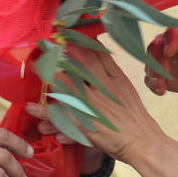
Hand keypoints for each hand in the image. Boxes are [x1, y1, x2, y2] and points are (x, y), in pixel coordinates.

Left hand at [26, 47, 162, 163]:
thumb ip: (111, 70)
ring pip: (69, 88)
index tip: (66, 33)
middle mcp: (104, 90)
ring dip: (51, 77)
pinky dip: (46, 113)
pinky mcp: (87, 126)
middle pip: (82, 67)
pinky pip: (63, 118)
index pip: (97, 56)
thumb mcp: (126, 88)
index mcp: (115, 80)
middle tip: (46, 43)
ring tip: (34, 68)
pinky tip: (33, 108)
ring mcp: (94, 107)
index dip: (80, 44)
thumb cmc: (134, 117)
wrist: (144, 143)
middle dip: (63, 53)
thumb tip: (99, 48)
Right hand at [143, 28, 177, 96]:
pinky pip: (150, 78)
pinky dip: (153, 84)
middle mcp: (168, 43)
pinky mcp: (159, 74)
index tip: (169, 52)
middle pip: (155, 47)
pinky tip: (161, 91)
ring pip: (150, 63)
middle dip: (157, 59)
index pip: (171, 33)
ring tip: (161, 86)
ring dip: (153, 74)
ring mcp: (161, 59)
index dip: (169, 41)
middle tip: (165, 71)